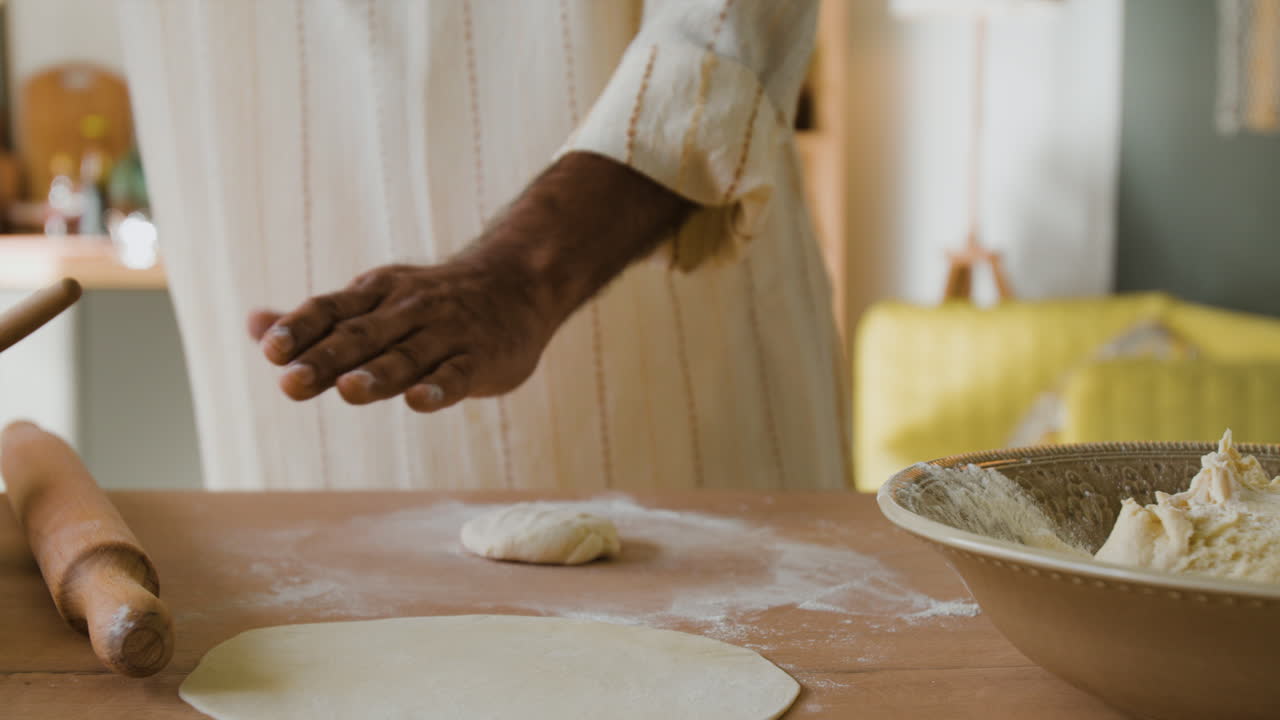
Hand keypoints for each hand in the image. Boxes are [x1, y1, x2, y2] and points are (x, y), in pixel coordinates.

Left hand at [249, 256, 553, 411]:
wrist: (517, 284)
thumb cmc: (432, 302)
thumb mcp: (373, 301)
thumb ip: (317, 321)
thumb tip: (252, 325)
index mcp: (375, 297)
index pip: (330, 312)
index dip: (300, 329)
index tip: (270, 349)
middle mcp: (408, 311)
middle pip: (361, 337)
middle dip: (325, 359)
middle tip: (290, 382)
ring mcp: (446, 334)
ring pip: (408, 356)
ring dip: (378, 373)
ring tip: (349, 390)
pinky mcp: (481, 358)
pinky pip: (458, 374)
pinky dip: (440, 387)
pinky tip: (420, 400)